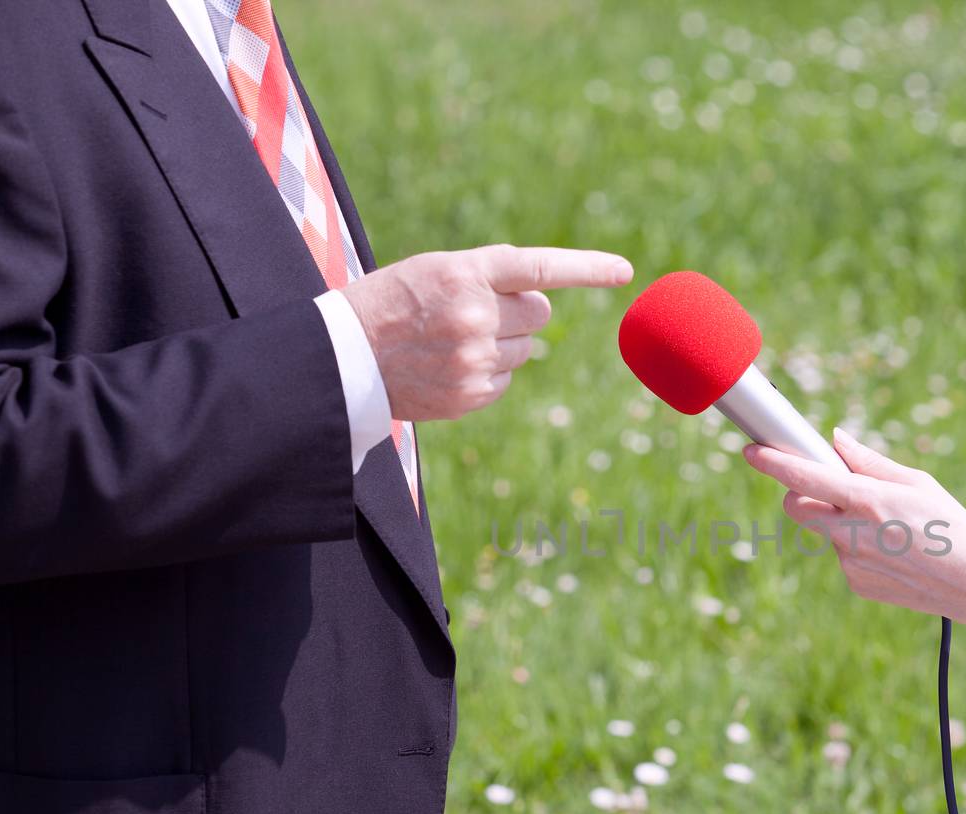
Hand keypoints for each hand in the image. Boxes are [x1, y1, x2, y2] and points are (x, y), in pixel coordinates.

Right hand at [341, 244, 632, 420]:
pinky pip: (506, 381)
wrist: (341, 357)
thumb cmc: (390, 304)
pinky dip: (487, 375)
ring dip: (502, 344)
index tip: (624, 271)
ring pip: (525, 349)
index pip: (539, 267)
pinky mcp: (471, 394)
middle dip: (521, 313)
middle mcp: (475, 315)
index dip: (586, 269)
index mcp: (464, 273)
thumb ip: (487, 277)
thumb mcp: (433, 271)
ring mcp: (475, 359)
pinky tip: (448, 368)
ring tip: (452, 342)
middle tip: (479, 313)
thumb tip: (542, 307)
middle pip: (540, 314)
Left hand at [742, 428, 965, 632]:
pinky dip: (858, 548)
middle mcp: (852, 533)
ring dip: (841, 522)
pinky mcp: (857, 584)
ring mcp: (851, 563)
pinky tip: (894, 552)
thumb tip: (835, 440)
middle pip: (797, 506)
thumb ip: (869, 462)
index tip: (751, 450)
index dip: (772, 462)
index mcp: (867, 500)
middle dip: (802, 493)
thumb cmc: (952, 524)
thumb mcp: (916, 482)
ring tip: (889, 528)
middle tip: (834, 488)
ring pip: (825, 531)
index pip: (804, 477)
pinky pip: (844, 556)